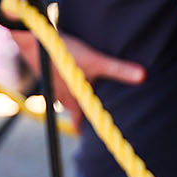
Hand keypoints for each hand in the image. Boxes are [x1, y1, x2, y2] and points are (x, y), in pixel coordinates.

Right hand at [12, 30, 144, 133]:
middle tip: (93, 116)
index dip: (85, 129)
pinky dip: (65, 85)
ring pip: (64, 97)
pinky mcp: (46, 71)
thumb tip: (144, 76)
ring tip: (83, 97)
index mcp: (73, 99)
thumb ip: (118, 69)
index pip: (79, 122)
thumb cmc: (63, 51)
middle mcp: (61, 95)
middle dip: (83, 113)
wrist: (32, 37)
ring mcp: (51, 84)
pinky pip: (57, 85)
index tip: (92, 139)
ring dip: (73, 98)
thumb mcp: (95, 60)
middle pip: (74, 109)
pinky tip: (69, 75)